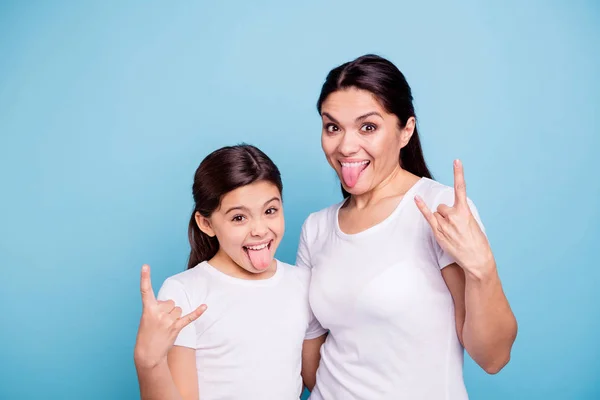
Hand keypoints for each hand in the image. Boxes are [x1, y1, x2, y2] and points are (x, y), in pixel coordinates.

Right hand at [133, 265, 206, 368]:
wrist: (148, 354)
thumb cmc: (147, 334)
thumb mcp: (147, 318)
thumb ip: (158, 307)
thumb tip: (173, 304)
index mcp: (148, 309)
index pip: (145, 290)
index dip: (145, 277)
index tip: (145, 265)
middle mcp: (158, 313)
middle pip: (170, 301)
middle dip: (167, 309)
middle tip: (159, 322)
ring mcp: (168, 321)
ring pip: (178, 309)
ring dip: (174, 315)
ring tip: (165, 326)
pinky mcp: (176, 327)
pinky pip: (189, 317)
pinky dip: (197, 312)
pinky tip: (205, 306)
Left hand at [414, 160, 493, 277]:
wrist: (476, 259)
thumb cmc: (477, 242)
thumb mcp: (473, 223)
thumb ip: (461, 214)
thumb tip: (449, 212)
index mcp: (465, 212)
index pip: (461, 189)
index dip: (458, 173)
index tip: (456, 161)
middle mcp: (453, 216)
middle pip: (442, 206)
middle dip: (447, 214)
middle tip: (455, 227)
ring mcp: (444, 224)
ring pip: (437, 213)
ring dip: (441, 220)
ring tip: (451, 233)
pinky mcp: (438, 232)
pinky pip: (428, 216)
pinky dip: (422, 207)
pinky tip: (417, 198)